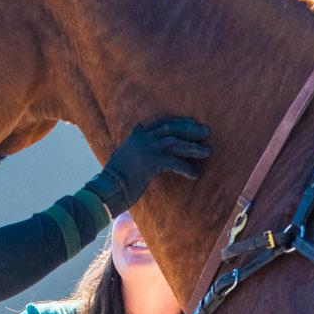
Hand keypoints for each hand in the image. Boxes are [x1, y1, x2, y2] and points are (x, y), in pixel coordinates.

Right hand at [85, 117, 210, 212]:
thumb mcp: (126, 157)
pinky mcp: (150, 162)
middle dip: (190, 129)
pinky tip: (194, 174)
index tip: (193, 124)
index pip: (162, 123)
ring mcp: (146, 148)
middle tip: (206, 132)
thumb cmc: (116, 179)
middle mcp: (142, 138)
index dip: (179, 123)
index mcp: (137, 135)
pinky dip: (186, 168)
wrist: (107, 190)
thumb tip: (144, 141)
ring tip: (207, 152)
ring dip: (193, 147)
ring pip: (175, 142)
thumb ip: (136, 146)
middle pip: (171, 128)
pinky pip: (174, 162)